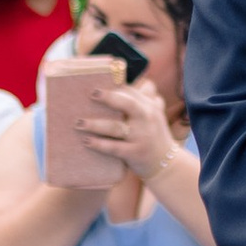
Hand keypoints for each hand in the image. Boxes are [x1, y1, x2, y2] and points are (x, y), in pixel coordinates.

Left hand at [74, 72, 178, 188]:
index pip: (131, 91)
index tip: (94, 82)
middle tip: (91, 93)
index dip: (114, 86)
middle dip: (109, 97)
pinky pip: (115, 148)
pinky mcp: (135, 153)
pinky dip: (100, 145)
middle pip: (128, 104)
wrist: (166, 163)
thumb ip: (143, 99)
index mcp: (149, 106)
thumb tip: (128, 82)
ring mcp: (141, 136)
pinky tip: (87, 142)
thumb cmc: (153, 135)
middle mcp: (147, 118)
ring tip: (79, 123)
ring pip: (116, 127)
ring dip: (96, 125)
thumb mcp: (153, 114)